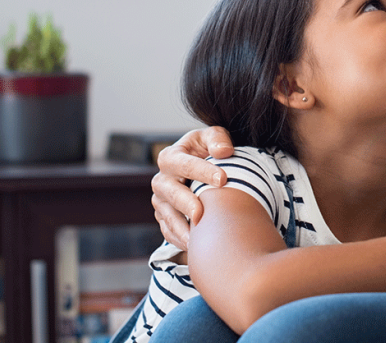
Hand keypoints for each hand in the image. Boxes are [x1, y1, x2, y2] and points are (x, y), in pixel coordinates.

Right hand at [151, 126, 233, 250]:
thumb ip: (217, 139)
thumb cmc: (208, 151)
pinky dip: (179, 239)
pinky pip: (168, 232)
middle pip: (170, 192)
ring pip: (167, 216)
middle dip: (185, 203)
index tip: (223, 179)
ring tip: (197, 238)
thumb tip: (224, 151)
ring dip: (181, 227)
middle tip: (202, 212)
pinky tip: (194, 246)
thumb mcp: (212, 138)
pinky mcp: (164, 219)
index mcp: (171, 157)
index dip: (202, 171)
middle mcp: (161, 180)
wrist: (201, 170)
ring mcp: (161, 202)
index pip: (183, 163)